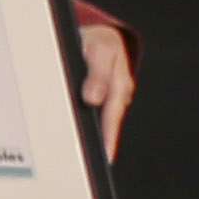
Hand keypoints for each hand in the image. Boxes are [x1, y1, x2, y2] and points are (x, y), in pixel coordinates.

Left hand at [80, 18, 135, 161]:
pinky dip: (87, 124)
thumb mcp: (99, 51)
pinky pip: (95, 113)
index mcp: (119, 84)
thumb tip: (93, 99)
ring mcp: (110, 95)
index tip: (104, 154)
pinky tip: (78, 136)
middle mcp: (117, 93)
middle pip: (108, 122)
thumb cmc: (99, 42)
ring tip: (85, 156)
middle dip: (103, 143)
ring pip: (102, 119)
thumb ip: (98, 74)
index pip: (112, 116)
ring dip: (95, 135)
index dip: (108, 136)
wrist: (99, 34)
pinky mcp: (99, 95)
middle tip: (94, 164)